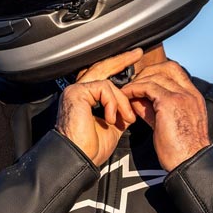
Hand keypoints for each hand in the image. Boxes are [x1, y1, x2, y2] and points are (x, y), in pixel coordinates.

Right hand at [57, 49, 142, 165]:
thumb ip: (120, 110)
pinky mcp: (76, 92)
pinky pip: (103, 88)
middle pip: (102, 67)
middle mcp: (78, 91)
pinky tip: (111, 119)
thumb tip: (132, 104)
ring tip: (127, 117)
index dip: (119, 68)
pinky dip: (112, 103)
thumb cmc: (91, 148)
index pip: (103, 76)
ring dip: (122, 100)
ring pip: (107, 82)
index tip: (135, 63)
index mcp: (85, 98)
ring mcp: (75, 90)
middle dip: (122, 60)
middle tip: (137, 54)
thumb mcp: (113, 125)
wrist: (80, 159)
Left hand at [122, 58, 209, 166]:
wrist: (189, 164)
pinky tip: (126, 96)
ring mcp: (182, 96)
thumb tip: (138, 101)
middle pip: (168, 67)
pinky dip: (134, 89)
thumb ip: (155, 110)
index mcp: (194, 98)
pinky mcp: (170, 102)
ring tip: (127, 91)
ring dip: (138, 81)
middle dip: (148, 72)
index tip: (144, 82)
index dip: (158, 74)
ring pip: (156, 75)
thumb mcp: (168, 125)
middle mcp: (190, 93)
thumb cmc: (181, 152)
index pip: (177, 73)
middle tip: (134, 83)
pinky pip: (147, 86)